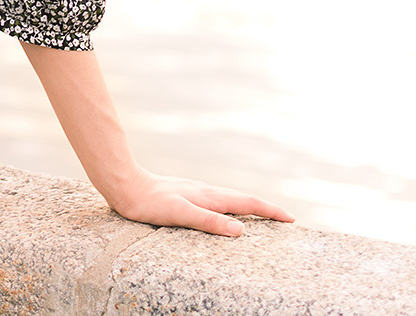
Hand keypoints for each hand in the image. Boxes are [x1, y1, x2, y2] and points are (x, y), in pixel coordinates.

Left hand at [102, 171, 293, 236]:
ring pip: (230, 199)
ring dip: (250, 207)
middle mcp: (206, 192)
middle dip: (266, 209)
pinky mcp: (186, 194)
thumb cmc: (149, 202)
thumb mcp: (180, 214)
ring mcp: (196, 191)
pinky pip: (217, 201)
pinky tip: (224, 211)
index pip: (248, 204)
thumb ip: (209, 221)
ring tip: (262, 216)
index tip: (291, 219)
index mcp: (209, 196)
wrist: (125, 185)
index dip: (271, 211)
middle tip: (286, 219)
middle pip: (243, 200)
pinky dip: (231, 206)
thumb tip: (241, 231)